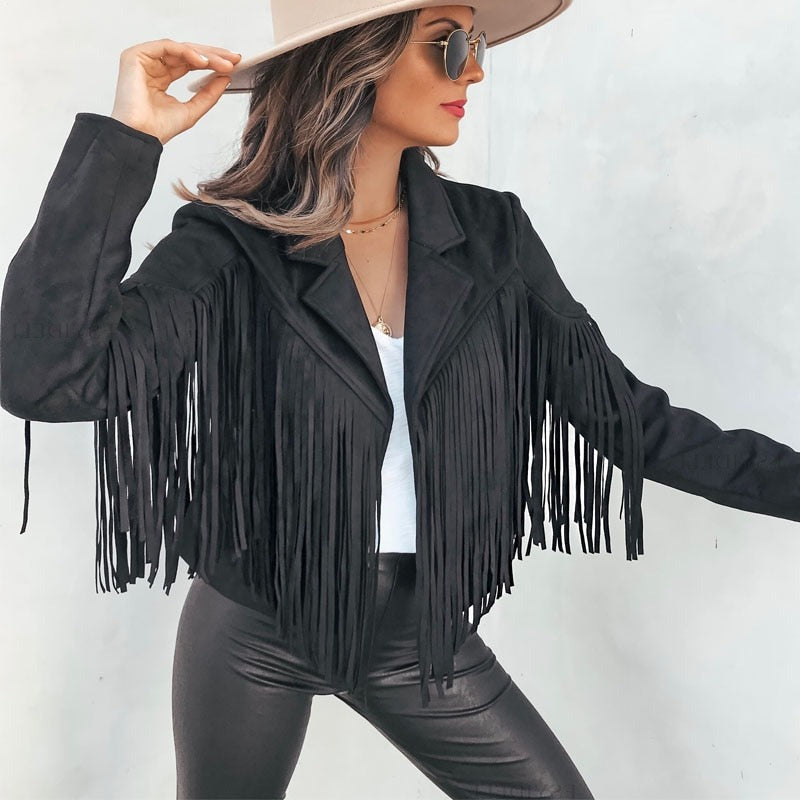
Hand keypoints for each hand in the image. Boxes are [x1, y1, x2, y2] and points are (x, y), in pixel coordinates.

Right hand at [110, 39, 241, 144]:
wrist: (140, 137)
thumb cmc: (158, 129)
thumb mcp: (193, 109)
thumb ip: (209, 94)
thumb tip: (226, 77)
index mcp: (161, 78)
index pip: (189, 63)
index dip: (212, 62)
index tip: (233, 65)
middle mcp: (152, 66)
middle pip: (186, 53)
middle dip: (212, 55)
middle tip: (233, 59)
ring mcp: (143, 60)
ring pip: (179, 48)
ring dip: (204, 54)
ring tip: (222, 64)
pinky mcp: (135, 56)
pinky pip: (165, 46)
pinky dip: (186, 51)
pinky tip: (203, 61)